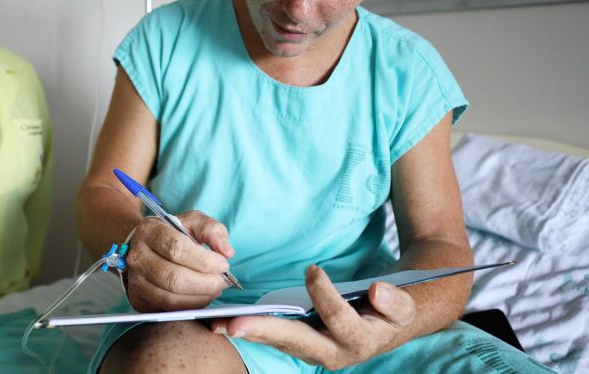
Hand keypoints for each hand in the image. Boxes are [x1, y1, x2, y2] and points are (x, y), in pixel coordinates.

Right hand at [124, 210, 234, 311]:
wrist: (146, 246)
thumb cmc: (174, 233)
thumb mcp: (193, 222)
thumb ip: (212, 230)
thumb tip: (227, 252)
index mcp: (149, 231)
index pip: (176, 248)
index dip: (204, 260)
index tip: (223, 264)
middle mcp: (137, 257)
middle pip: (174, 277)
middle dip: (205, 283)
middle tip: (223, 281)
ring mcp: (135, 280)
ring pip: (171, 298)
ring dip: (200, 297)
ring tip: (215, 288)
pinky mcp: (139, 300)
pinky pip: (168, 309)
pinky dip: (191, 306)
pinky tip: (203, 296)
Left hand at [211, 265, 415, 369]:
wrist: (388, 325)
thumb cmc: (394, 310)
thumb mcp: (404, 304)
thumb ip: (395, 301)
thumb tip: (377, 291)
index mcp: (360, 341)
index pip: (337, 320)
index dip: (325, 296)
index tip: (313, 269)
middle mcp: (333, 353)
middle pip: (296, 342)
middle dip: (265, 332)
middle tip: (234, 324)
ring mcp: (314, 351)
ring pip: (279, 342)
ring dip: (249, 332)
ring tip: (218, 324)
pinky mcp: (301, 344)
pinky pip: (274, 337)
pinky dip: (250, 329)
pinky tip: (224, 323)